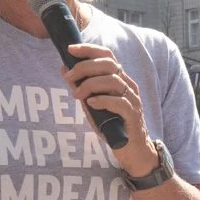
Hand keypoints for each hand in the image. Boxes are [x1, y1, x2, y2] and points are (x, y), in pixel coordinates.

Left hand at [64, 43, 152, 159]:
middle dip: (85, 67)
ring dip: (90, 85)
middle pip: (109, 65)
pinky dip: (103, 100)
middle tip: (69, 77)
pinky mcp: (134, 115)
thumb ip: (82, 87)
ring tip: (77, 95)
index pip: (107, 56)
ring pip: (114, 81)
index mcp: (120, 79)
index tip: (71, 49)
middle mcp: (128, 86)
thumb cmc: (113, 125)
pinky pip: (119, 102)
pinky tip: (91, 104)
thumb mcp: (93, 104)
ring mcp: (133, 100)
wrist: (133, 150)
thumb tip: (65, 69)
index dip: (89, 49)